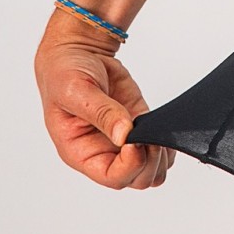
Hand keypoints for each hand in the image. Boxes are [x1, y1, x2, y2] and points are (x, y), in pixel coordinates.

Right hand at [34, 14, 174, 189]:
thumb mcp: (77, 91)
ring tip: (157, 129)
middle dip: (150, 161)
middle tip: (151, 134)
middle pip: (137, 179)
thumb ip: (102, 113)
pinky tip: (163, 126)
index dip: (131, 164)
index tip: (137, 140)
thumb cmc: (65, 74)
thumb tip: (125, 134)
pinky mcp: (140, 126)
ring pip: (153, 169)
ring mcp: (123, 142)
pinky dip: (168, 142)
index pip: (112, 177)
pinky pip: (160, 149)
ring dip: (162, 155)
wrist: (78, 55)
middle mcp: (103, 153)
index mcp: (80, 153)